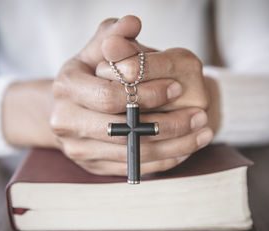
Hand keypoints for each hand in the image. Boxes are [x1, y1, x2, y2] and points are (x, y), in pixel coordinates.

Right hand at [3, 16, 216, 175]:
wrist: (70, 107)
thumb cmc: (90, 73)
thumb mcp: (98, 48)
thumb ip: (115, 34)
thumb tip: (133, 23)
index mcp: (65, 88)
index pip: (109, 96)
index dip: (146, 94)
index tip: (177, 87)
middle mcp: (65, 122)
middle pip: (122, 131)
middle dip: (167, 125)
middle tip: (200, 116)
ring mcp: (78, 149)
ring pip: (132, 154)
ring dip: (173, 146)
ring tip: (203, 133)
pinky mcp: (92, 167)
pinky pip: (132, 169)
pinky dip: (163, 161)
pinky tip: (186, 149)